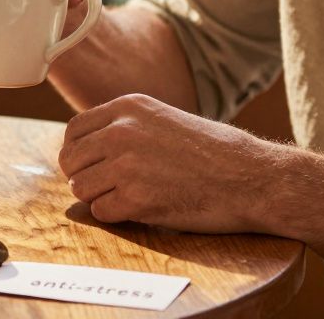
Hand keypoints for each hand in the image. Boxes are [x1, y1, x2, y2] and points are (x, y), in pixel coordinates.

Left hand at [58, 93, 285, 233]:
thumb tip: (88, 148)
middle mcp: (121, 131)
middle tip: (108, 187)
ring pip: (80, 188)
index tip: (90, 166)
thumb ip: (125, 127)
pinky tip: (141, 209)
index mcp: (127, 107)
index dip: (78, 153)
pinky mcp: (137, 199)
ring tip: (129, 197)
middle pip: (71, 161)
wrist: (252, 176)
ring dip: (100, 197)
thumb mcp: (163, 119)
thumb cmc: (213, 152)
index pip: (73, 131)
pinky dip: (117, 216)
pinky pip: (101, 212)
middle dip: (84, 177)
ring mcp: (126, 165)